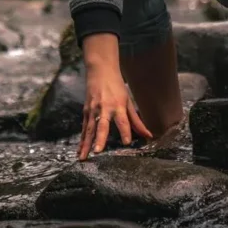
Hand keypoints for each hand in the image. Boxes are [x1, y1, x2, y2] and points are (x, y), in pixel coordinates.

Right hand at [79, 33, 151, 160]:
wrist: (100, 70)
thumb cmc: (117, 87)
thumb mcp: (128, 101)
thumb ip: (136, 120)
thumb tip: (148, 135)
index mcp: (117, 105)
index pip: (122, 121)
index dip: (125, 131)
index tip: (127, 142)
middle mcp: (104, 108)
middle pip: (102, 125)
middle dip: (100, 139)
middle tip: (98, 151)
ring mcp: (93, 110)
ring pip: (89, 129)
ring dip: (86, 144)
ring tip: (83, 157)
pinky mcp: (86, 111)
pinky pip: (84, 128)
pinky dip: (82, 140)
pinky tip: (80, 151)